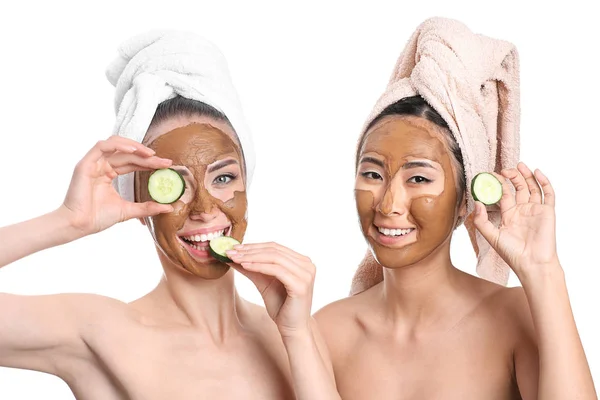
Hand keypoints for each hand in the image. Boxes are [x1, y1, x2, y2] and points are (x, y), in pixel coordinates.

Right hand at [61, 136, 173, 234]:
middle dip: (147, 156)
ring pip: (115, 145)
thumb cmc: (97, 218)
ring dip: (134, 147)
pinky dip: (118, 145)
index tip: (166, 166)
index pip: (132, 162)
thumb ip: (147, 207)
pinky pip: (102, 146)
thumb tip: (168, 207)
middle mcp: (101, 166)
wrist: (79, 225)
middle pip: (127, 154)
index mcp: (109, 174)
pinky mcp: (85, 164)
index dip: (149, 162)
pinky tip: (134, 150)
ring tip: (151, 154)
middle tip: (165, 162)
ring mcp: (93, 163)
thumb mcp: (128, 210)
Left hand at [226, 242, 315, 338]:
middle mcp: (307, 265)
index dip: (253, 246)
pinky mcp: (301, 285)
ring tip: (235, 258)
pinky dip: (259, 266)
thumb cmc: (281, 307)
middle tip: (230, 251)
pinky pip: (276, 270)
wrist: (293, 329)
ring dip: (251, 257)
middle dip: (250, 250)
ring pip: (274, 258)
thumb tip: (233, 255)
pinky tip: (245, 266)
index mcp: (301, 262)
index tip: (234, 247)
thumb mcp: (264, 283)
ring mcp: (306, 274)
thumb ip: (252, 268)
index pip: (275, 247)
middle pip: (274, 250)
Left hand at [473, 162, 558, 279]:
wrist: (531, 263)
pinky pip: (548, 194)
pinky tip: (537, 173)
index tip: (490, 174)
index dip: (497, 183)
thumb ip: (481, 219)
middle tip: (504, 169)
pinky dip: (544, 182)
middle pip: (518, 187)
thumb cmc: (511, 253)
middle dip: (512, 176)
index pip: (503, 193)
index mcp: (508, 214)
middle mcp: (522, 210)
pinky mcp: (547, 212)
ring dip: (527, 175)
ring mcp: (535, 210)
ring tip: (520, 165)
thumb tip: (476, 201)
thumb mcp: (491, 235)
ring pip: (532, 187)